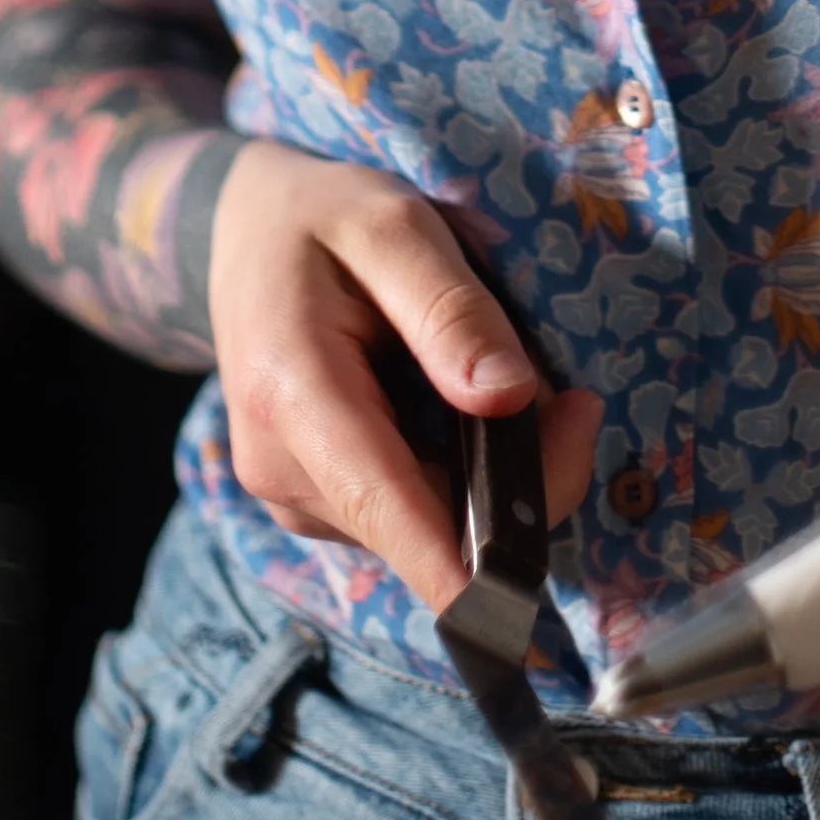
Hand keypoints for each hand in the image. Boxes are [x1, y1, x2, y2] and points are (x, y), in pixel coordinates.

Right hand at [207, 139, 600, 612]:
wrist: (245, 230)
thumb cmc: (324, 219)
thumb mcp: (395, 226)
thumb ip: (450, 310)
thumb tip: (510, 399)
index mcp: (293, 391)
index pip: (384, 506)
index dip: (463, 568)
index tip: (526, 599)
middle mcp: (280, 467)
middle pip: (424, 528)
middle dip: (516, 485)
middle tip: (573, 402)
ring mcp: (291, 496)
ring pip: (424, 530)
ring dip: (487, 479)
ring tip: (503, 383)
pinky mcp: (312, 503)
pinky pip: (408, 516)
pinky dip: (453, 476)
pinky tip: (455, 409)